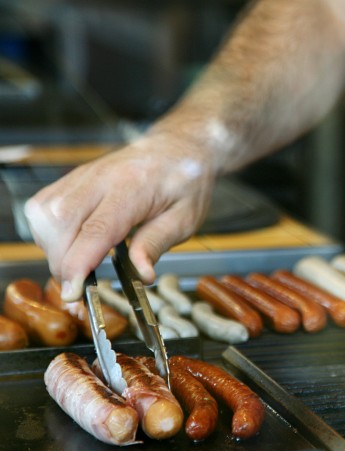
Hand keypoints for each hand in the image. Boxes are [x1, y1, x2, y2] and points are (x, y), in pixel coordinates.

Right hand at [25, 133, 215, 300]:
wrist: (178, 148)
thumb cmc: (185, 182)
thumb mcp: (185, 219)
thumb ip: (157, 244)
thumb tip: (143, 275)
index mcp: (133, 188)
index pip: (96, 230)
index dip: (78, 264)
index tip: (73, 292)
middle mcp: (101, 178)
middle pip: (60, 222)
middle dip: (62, 261)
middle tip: (81, 283)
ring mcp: (83, 175)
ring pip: (44, 214)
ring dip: (52, 247)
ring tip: (79, 261)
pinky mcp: (74, 178)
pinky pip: (44, 206)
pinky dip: (48, 231)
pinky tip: (71, 242)